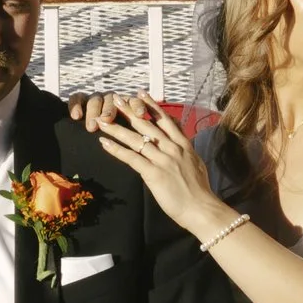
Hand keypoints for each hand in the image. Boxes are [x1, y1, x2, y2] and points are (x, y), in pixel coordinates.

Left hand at [71, 93, 224, 239]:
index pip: (164, 119)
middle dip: (129, 110)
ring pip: (135, 139)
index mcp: (183, 145)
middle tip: (115, 98)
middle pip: (146, 124)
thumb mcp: (195, 163)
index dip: (150, 105)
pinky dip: (116, 149)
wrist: (201, 208)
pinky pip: (131, 158)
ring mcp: (162, 160)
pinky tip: (104, 143)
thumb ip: (184, 152)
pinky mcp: (153, 173)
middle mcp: (172, 148)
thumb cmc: (199, 191)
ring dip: (116, 128)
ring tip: (101, 119)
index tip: (139, 94)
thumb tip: (178, 147)